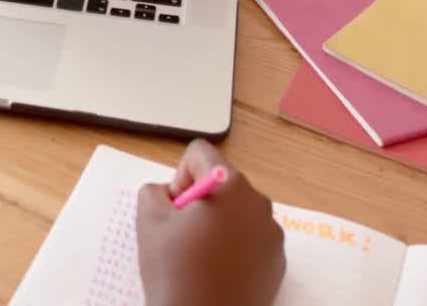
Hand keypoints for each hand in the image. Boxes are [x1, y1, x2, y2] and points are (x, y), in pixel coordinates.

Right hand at [136, 140, 285, 305]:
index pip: (200, 153)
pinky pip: (252, 237)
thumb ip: (154, 190)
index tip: (175, 208)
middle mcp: (258, 203)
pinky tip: (217, 271)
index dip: (180, 176)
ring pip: (237, 210)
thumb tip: (169, 193)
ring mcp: (272, 233)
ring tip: (199, 256)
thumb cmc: (175, 273)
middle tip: (182, 235)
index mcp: (228, 185)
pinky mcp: (278, 260)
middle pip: (222, 181)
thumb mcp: (148, 221)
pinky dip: (234, 246)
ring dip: (217, 223)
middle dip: (200, 200)